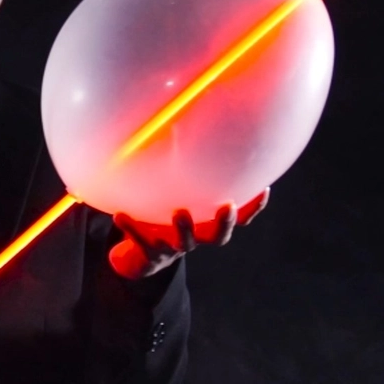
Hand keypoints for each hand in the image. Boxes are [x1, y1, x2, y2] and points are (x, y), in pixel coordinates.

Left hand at [109, 188, 269, 279]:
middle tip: (228, 207)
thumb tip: (179, 127)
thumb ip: (184, 173)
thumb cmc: (163, 216)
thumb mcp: (177, 195)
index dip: (253, 206)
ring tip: (179, 213)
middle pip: (218, 236)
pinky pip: (141, 240)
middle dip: (225, 222)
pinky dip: (131, 227)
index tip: (264, 188)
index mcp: (206, 223)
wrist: (141, 256)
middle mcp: (195, 237)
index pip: (238, 217)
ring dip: (184, 228)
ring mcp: (173, 248)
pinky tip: (120, 215)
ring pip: (184, 242)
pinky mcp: (150, 254)